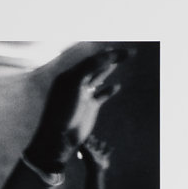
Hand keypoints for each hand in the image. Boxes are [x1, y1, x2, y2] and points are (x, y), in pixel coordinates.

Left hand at [26, 48, 129, 171]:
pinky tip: (117, 86)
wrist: (60, 137)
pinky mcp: (90, 107)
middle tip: (127, 52)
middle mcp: (76, 84)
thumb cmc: (63, 110)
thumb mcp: (74, 83)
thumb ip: (90, 67)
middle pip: (96, 66)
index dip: (108, 54)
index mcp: (69, 76)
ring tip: (121, 59)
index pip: (91, 60)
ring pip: (98, 78)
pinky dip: (109, 90)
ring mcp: (83, 95)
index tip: (124, 51)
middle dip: (111, 58)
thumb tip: (109, 54)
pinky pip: (102, 95)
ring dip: (109, 69)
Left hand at [78, 135, 111, 170]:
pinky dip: (110, 150)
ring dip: (101, 145)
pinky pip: (107, 153)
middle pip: (92, 146)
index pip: (87, 144)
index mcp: (88, 152)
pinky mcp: (104, 158)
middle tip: (93, 136)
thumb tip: (80, 141)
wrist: (96, 170)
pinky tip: (112, 147)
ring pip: (100, 149)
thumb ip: (83, 147)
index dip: (88, 140)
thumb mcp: (87, 152)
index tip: (89, 135)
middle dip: (93, 142)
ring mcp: (98, 156)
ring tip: (103, 142)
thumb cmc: (91, 161)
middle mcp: (93, 153)